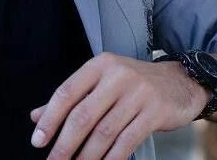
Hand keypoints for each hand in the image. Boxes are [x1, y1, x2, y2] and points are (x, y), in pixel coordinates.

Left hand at [29, 52, 209, 159]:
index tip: (38, 140)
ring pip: (104, 132)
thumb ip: (71, 97)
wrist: (180, 82)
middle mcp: (116, 76)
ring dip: (87, 156)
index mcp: (98, 65)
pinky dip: (112, 158)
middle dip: (65, 143)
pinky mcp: (154, 112)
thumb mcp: (100, 81)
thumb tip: (36, 116)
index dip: (50, 118)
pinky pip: (127, 141)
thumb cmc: (133, 83)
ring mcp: (137, 93)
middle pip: (83, 115)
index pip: (67, 92)